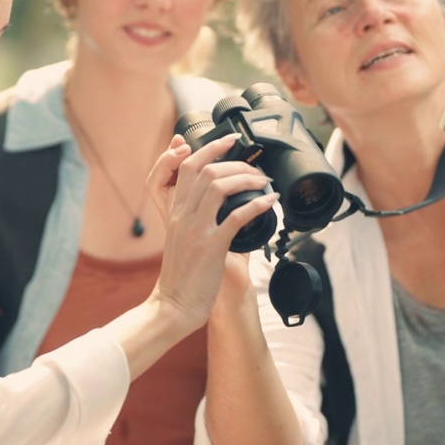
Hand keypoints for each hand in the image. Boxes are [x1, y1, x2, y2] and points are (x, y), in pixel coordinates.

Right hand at [145, 134, 276, 327]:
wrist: (174, 305)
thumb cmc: (182, 274)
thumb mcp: (182, 238)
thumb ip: (198, 218)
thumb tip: (224, 203)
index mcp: (175, 210)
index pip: (186, 166)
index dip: (209, 148)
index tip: (229, 140)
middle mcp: (183, 215)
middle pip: (204, 169)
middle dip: (231, 157)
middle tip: (252, 162)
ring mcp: (196, 229)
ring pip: (218, 186)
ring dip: (246, 178)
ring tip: (263, 181)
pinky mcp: (210, 247)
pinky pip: (236, 217)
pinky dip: (257, 205)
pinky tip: (270, 202)